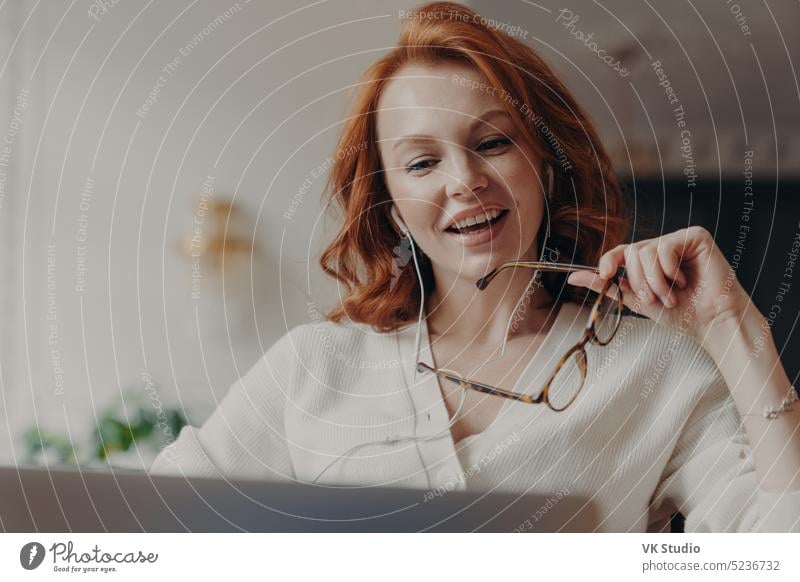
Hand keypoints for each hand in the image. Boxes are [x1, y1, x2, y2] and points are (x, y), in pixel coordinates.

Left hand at [566, 226, 756, 342]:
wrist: (710, 322)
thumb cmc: (679, 313)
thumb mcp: (636, 300)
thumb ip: (607, 286)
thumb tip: (573, 276)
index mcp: (646, 261)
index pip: (619, 252)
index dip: (607, 261)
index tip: (604, 274)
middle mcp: (660, 247)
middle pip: (631, 252)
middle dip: (639, 281)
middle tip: (656, 299)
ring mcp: (677, 240)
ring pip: (646, 250)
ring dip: (656, 281)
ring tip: (672, 295)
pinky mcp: (695, 236)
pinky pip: (667, 246)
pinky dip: (670, 269)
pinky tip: (683, 281)